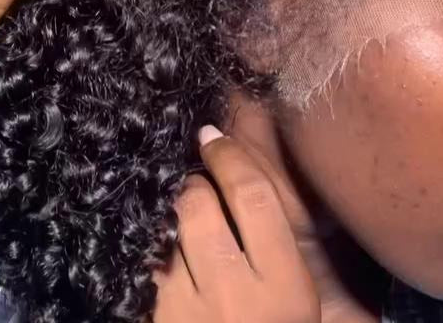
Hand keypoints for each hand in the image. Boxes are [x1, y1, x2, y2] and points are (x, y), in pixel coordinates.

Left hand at [153, 127, 320, 322]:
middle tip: (195, 180)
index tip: (213, 136)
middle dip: (192, 180)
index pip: (252, 197)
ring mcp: (186, 313)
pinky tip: (154, 242)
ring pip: (165, 232)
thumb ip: (278, 240)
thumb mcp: (298, 296)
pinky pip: (144, 267)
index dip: (230, 156)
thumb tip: (241, 172)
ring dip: (168, 212)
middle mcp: (234, 296)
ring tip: (176, 211)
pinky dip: (148, 246)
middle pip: (199, 204)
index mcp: (283, 286)